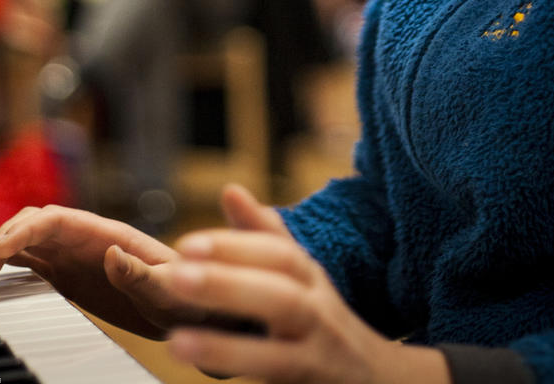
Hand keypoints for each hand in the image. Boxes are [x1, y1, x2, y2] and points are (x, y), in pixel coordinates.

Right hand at [0, 205, 206, 337]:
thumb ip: (141, 272)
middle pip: (38, 225)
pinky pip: (36, 263)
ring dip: (4, 247)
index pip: (57, 220)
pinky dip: (12, 262)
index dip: (25, 230)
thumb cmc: (188, 295)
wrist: (195, 310)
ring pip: (32, 241)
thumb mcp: (169, 287)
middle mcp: (89, 240)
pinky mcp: (74, 277)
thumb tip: (112, 253)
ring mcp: (80, 257)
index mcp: (109, 234)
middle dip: (7, 236)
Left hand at [166, 185, 450, 383]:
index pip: (278, 255)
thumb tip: (230, 188)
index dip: (234, 247)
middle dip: (228, 285)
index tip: (186, 245)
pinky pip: (280, 382)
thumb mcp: (300, 275)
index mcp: (311, 280)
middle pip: (280, 297)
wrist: (378, 379)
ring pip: (279, 356)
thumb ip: (263, 236)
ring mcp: (319, 359)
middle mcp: (319, 316)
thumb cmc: (321, 319)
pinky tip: (202, 372)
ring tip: (176, 341)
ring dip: (227, 347)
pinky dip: (245, 375)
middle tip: (176, 276)